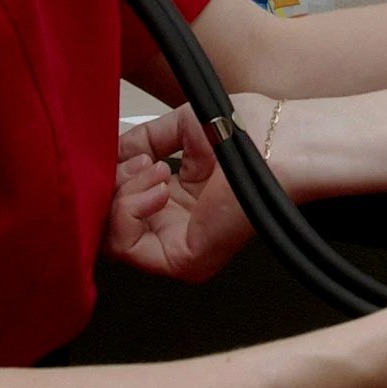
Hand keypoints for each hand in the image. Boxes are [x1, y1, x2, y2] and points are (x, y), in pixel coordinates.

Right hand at [103, 100, 273, 281]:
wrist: (279, 142)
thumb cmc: (250, 132)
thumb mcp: (179, 128)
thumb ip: (138, 142)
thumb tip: (107, 153)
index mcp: (178, 201)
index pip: (120, 203)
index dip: (112, 177)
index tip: (125, 153)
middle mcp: (177, 227)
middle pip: (110, 221)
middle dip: (114, 185)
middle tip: (140, 161)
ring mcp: (179, 247)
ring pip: (111, 235)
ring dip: (121, 195)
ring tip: (154, 170)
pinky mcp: (183, 259)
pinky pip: (126, 245)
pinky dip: (129, 209)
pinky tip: (158, 186)